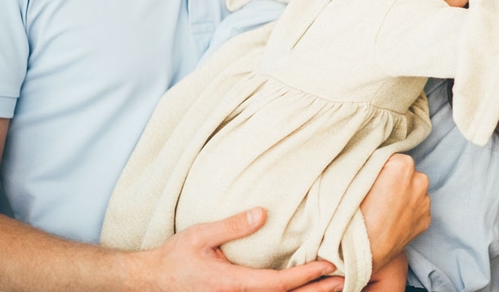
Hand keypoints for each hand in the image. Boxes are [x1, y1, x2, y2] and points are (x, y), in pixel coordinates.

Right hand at [138, 208, 343, 291]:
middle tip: (346, 279)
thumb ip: (232, 226)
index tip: (329, 264)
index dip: (307, 276)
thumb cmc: (175, 258)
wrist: (152, 281)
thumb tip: (262, 213)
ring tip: (333, 286)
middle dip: (317, 291)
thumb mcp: (200, 235)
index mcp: (233, 284)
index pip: (279, 283)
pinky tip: (304, 290)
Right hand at [360, 154, 430, 269]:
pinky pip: (416, 208)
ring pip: (411, 189)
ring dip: (401, 195)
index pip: (389, 156)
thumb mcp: (353, 180)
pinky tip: (390, 220)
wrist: (364, 253)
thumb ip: (367, 163)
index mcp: (402, 165)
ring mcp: (425, 201)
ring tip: (382, 210)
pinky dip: (406, 211)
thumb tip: (370, 156)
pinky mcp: (427, 219)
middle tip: (374, 195)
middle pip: (404, 172)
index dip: (376, 168)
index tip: (368, 179)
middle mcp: (420, 180)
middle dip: (392, 179)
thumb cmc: (355, 216)